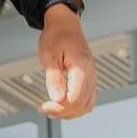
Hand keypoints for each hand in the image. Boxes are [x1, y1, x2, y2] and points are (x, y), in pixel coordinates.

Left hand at [38, 3, 95, 119]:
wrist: (65, 25)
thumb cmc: (56, 36)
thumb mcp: (49, 55)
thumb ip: (53, 78)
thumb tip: (56, 99)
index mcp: (81, 67)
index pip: (75, 98)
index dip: (59, 107)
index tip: (44, 106)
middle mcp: (90, 73)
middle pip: (82, 104)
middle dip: (62, 112)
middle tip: (45, 108)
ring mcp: (92, 76)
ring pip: (87, 105)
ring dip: (70, 112)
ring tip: (52, 109)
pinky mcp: (89, 78)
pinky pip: (88, 99)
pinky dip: (76, 107)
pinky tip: (62, 105)